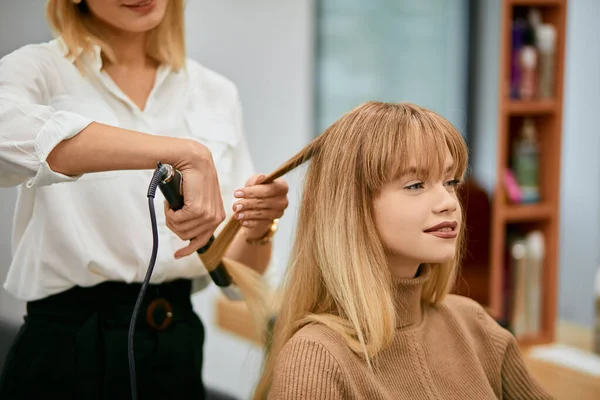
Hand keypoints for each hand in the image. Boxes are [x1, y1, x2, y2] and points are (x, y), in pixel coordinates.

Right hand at [164, 142, 225, 257]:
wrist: (194, 160)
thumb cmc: (193, 178)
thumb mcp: (197, 200)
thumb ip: (195, 215)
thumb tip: (183, 232)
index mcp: (217, 216)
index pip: (203, 241)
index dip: (188, 250)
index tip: (177, 255)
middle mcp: (215, 218)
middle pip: (186, 235)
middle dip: (173, 225)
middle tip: (169, 210)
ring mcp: (207, 215)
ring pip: (180, 229)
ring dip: (170, 217)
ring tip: (170, 204)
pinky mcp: (198, 209)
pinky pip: (176, 220)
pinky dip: (169, 212)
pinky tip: (170, 202)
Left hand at [232, 174, 288, 238]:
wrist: (259, 202)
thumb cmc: (258, 188)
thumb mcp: (256, 181)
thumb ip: (257, 179)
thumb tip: (261, 178)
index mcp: (282, 186)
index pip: (268, 190)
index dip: (252, 192)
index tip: (236, 193)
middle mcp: (283, 200)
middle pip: (264, 202)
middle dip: (247, 203)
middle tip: (235, 205)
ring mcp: (278, 212)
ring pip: (261, 213)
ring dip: (247, 214)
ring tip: (236, 214)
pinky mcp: (271, 221)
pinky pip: (260, 223)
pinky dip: (250, 223)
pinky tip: (242, 221)